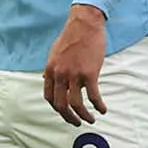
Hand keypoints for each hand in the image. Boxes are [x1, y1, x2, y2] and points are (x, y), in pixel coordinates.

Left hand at [44, 4, 108, 125]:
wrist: (84, 24)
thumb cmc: (71, 37)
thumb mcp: (54, 52)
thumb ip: (51, 67)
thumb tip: (44, 78)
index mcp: (50, 69)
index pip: (49, 96)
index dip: (56, 108)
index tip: (64, 112)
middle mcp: (59, 74)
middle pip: (61, 104)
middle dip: (69, 117)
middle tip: (76, 123)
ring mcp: (74, 74)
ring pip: (76, 104)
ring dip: (84, 116)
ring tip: (90, 119)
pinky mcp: (89, 73)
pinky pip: (93, 96)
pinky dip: (98, 106)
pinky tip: (102, 109)